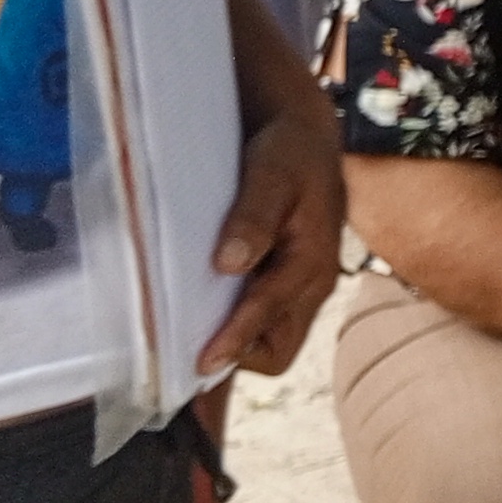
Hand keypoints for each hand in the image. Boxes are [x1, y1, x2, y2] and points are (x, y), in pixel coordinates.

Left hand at [196, 89, 341, 379]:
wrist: (304, 140)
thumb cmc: (289, 154)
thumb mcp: (273, 173)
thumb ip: (254, 216)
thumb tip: (229, 264)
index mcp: (313, 260)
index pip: (271, 310)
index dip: (235, 337)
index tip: (200, 362)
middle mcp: (311, 285)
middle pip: (279, 349)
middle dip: (240, 356)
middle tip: (190, 356)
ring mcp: (298, 290)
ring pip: (270, 344)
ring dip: (235, 348)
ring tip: (188, 349)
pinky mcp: (281, 286)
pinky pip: (261, 328)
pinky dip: (235, 336)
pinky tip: (200, 336)